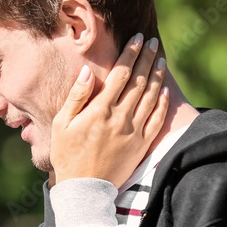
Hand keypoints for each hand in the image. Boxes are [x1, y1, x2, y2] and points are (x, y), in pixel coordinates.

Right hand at [50, 34, 169, 187]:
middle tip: (153, 42)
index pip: (121, 74)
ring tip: (161, 60)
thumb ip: (75, 97)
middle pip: (139, 81)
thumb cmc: (67, 155)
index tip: (138, 38)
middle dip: (147, 58)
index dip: (131, 53)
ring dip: (157, 76)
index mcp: (100, 110)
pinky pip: (157, 119)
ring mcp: (134, 131)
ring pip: (151, 97)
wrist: (85, 189)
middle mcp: (120, 117)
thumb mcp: (61, 125)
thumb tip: (86, 72)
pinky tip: (166, 91)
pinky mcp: (141, 145)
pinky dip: (163, 103)